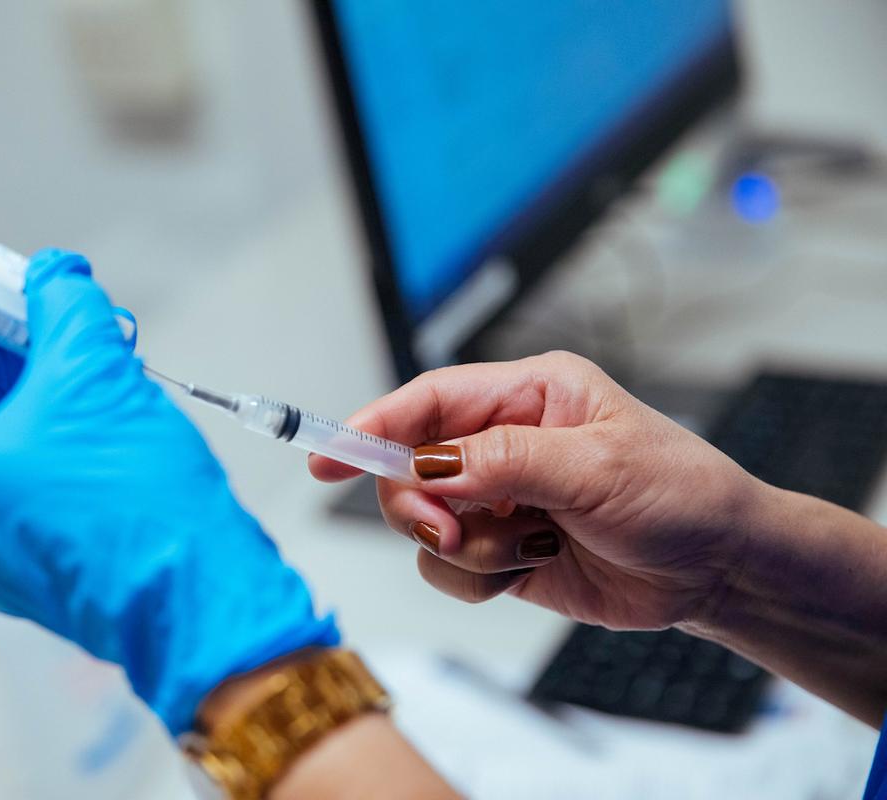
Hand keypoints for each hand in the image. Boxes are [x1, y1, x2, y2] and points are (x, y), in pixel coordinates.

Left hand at [0, 249, 336, 733]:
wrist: (198, 598)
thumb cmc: (135, 496)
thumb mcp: (95, 371)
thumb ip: (64, 305)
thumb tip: (53, 274)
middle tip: (47, 318)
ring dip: (30, 396)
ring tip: (89, 361)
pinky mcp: (37, 572)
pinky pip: (21, 492)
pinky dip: (47, 443)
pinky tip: (101, 417)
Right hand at [309, 351, 759, 630]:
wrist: (716, 568)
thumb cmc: (679, 495)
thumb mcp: (598, 468)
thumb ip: (507, 461)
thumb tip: (430, 465)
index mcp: (528, 396)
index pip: (429, 402)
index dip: (371, 426)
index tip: (325, 457)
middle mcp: (504, 443)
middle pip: (410, 468)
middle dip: (425, 507)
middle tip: (457, 529)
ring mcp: (499, 499)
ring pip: (425, 526)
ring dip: (467, 549)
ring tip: (527, 548)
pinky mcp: (501, 549)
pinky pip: (448, 570)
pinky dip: (479, 579)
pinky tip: (530, 567)